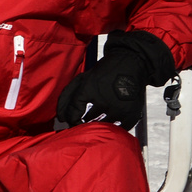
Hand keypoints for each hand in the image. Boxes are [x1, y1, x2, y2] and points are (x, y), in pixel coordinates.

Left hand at [55, 30, 175, 129]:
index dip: (71, 119)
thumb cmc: (104, 72)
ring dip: (98, 122)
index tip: (72, 120)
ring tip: (100, 113)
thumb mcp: (83, 78)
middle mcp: (104, 99)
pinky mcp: (131, 113)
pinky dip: (115, 126)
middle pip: (87, 121)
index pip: (74, 113)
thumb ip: (68, 96)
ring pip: (102, 125)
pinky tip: (113, 116)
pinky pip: (119, 128)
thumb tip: (61, 117)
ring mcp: (118, 108)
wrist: (131, 63)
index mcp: (89, 89)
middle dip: (84, 120)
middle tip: (86, 116)